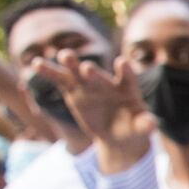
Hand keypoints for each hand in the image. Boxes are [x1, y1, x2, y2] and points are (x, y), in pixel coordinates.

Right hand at [32, 51, 152, 156]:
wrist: (117, 133)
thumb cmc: (133, 127)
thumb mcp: (141, 128)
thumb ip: (146, 125)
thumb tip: (152, 125)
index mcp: (127, 89)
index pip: (127, 77)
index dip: (125, 70)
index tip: (122, 63)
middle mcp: (106, 83)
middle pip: (99, 75)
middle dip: (92, 71)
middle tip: (87, 67)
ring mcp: (88, 85)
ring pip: (77, 71)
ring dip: (71, 63)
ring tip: (63, 55)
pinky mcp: (73, 90)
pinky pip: (60, 79)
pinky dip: (49, 72)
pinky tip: (35, 64)